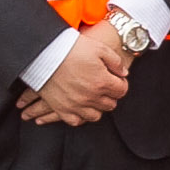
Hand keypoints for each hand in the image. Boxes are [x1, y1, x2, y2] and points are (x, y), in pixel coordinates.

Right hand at [18, 24, 132, 123]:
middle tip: (105, 87)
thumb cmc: (72, 49)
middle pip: (110, 104)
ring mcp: (75, 105)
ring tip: (94, 97)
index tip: (116, 79)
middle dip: (110, 95)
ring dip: (97, 107)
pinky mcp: (61, 109)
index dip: (121, 84)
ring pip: (95, 115)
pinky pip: (76, 121)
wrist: (45, 53)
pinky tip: (81, 108)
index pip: (121, 91)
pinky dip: (80, 116)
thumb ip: (116, 62)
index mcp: (102, 82)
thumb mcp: (99, 48)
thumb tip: (124, 73)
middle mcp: (90, 97)